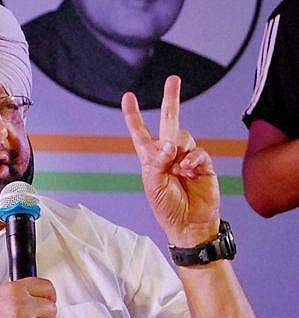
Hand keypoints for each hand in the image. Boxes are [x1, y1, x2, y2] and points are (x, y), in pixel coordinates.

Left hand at [121, 76, 220, 246]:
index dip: (134, 116)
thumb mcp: (153, 185)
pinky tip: (188, 171)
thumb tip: (170, 142)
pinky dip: (192, 159)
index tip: (128, 97)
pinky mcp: (203, 164)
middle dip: (170, 100)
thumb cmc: (166, 207)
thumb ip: (158, 162)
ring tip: (179, 171)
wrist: (189, 224)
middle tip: (173, 79)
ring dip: (179, 151)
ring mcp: (186, 157)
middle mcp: (168, 154)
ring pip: (183, 137)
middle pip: (168, 122)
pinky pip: (197, 151)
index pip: (140, 133)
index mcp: (151, 158)